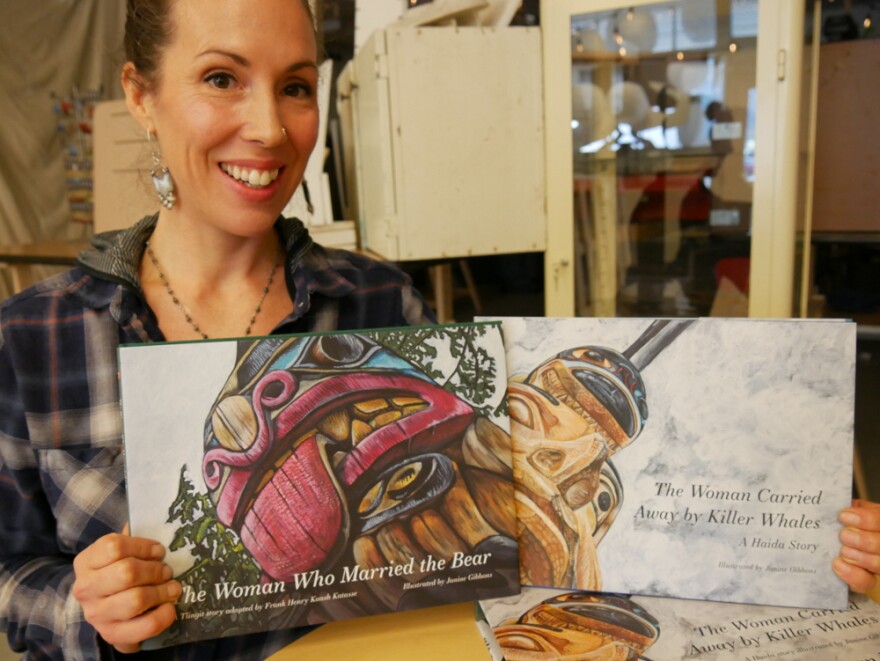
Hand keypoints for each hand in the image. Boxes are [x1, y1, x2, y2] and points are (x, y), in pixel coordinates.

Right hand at [72, 526, 180, 652]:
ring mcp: (96, 614)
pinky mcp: (112, 634)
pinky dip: (163, 615)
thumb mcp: (120, 552)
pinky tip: (170, 607)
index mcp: (86, 561)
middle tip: (167, 571)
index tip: (159, 551)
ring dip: (162, 592)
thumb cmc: (118, 571)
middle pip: (127, 572)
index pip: (114, 546)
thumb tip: (155, 518)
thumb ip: (133, 537)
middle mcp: (86, 588)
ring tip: (173, 588)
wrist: (106, 609)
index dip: (143, 546)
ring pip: (135, 600)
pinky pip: (144, 626)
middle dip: (155, 570)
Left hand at [833, 499, 879, 593]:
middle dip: (864, 540)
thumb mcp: (844, 511)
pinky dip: (853, 575)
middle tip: (843, 536)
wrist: (831, 545)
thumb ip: (842, 506)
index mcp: (877, 522)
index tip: (843, 516)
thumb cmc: (840, 524)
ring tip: (843, 551)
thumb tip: (834, 503)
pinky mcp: (866, 580)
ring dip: (861, 557)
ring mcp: (876, 563)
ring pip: (879, 564)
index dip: (867, 519)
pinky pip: (866, 582)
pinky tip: (838, 565)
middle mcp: (879, 543)